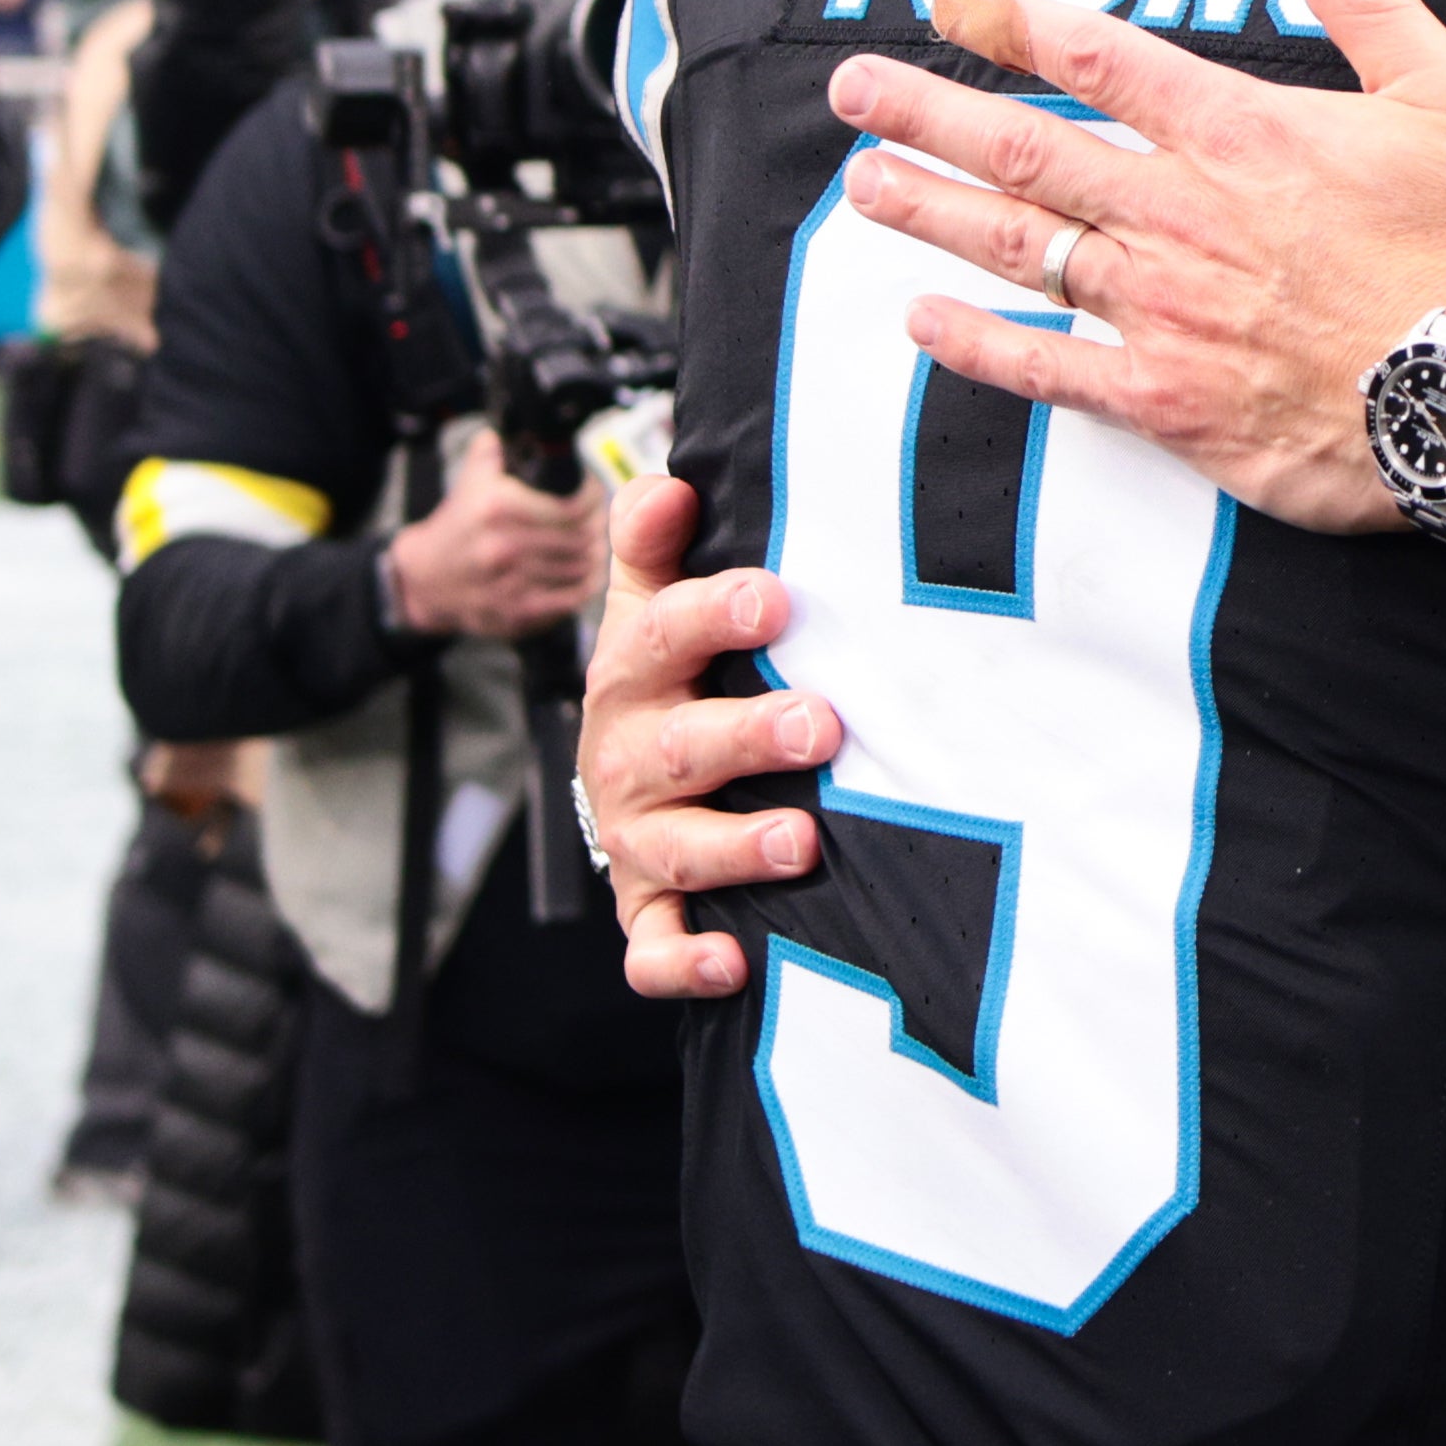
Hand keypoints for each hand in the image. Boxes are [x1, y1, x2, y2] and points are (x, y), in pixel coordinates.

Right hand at [381, 430, 603, 639]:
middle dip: (597, 526)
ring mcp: (509, 583)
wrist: (424, 578)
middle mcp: (502, 546)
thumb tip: (520, 421)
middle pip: (581, 537)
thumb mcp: (470, 480)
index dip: (593, 498)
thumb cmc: (456, 526)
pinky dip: (582, 585)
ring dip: (593, 555)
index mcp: (496, 508)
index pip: (573, 505)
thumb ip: (495, 450)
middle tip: (600, 520)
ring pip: (580, 568)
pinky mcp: (514, 612)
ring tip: (592, 544)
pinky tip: (581, 573)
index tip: (593, 494)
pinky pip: (568, 599)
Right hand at [575, 476, 826, 1000]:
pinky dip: (686, 962)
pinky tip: (734, 962)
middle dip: (747, 736)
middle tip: (819, 724)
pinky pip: (654, 948)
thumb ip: (657, 540)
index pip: (662, 635)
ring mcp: (637, 840)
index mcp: (633, 673)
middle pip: (679, 747)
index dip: (712, 614)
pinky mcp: (647, 911)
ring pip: (679, 849)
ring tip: (803, 839)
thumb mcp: (651, 600)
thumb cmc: (666, 678)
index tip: (774, 598)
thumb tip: (673, 483)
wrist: (626, 781)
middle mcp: (627, 759)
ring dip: (738, 846)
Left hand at [822, 0, 1445, 538]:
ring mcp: (1165, 311)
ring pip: (1018, 249)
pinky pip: (1048, 371)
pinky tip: (922, 323)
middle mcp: (1181, 214)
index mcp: (1241, 132)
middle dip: (928, 112)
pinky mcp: (1171, 402)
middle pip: (1026, 149)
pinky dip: (977, 347)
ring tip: (863, 185)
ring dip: (932, 213)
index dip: (1013, 19)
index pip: (1096, 56)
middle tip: (851, 89)